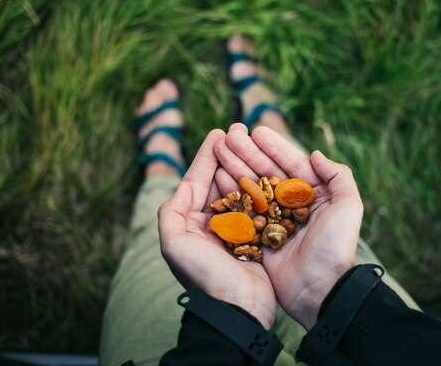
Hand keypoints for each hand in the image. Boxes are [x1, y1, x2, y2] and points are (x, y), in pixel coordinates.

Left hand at [158, 129, 276, 328]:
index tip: (217, 132)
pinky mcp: (256, 236)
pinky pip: (258, 204)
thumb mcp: (174, 244)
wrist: (237, 309)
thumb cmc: (204, 276)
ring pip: (239, 189)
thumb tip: (185, 186)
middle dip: (226, 155)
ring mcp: (234, 229)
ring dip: (243, 165)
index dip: (206, 156)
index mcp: (190, 223)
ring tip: (252, 143)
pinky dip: (261, 186)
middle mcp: (211, 224)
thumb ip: (172, 212)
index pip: (196, 181)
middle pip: (218, 181)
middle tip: (238, 130)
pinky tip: (268, 168)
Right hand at [214, 124, 363, 328]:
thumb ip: (338, 176)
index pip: (291, 163)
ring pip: (251, 187)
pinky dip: (230, 194)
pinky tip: (216, 178)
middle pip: (266, 171)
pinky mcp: (259, 236)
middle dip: (248, 152)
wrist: (320, 289)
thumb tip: (315, 154)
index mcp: (313, 194)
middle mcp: (292, 204)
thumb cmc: (335, 247)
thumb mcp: (348, 207)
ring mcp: (273, 219)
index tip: (255, 130)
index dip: (274, 146)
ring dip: (235, 167)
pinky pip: (242, 210)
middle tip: (229, 134)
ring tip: (219, 149)